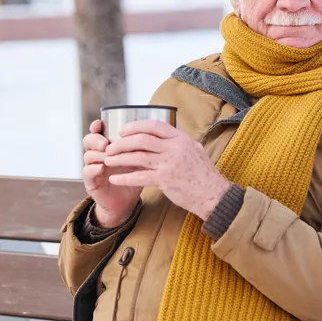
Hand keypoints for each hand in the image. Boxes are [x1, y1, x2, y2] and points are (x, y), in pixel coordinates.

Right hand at [82, 119, 142, 227]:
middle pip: (88, 140)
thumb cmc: (132, 178)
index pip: (98, 132)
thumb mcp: (138, 161)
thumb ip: (141, 149)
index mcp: (108, 147)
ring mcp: (93, 168)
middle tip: (106, 143)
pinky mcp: (91, 182)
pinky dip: (93, 169)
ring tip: (106, 156)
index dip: (97, 126)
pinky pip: (87, 173)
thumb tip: (154, 134)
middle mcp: (98, 155)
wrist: (126, 202)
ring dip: (97, 154)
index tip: (100, 123)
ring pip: (87, 155)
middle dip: (96, 139)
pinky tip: (101, 168)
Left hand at [103, 120, 230, 220]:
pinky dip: (125, 177)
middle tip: (110, 147)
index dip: (135, 126)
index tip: (123, 131)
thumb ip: (180, 142)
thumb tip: (167, 134)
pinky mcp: (165, 179)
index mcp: (180, 139)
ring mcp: (169, 163)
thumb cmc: (204, 174)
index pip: (154, 126)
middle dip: (122, 142)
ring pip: (138, 156)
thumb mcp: (195, 150)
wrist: (213, 194)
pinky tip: (115, 178)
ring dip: (120, 158)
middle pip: (142, 139)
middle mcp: (174, 148)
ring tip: (108, 160)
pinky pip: (140, 176)